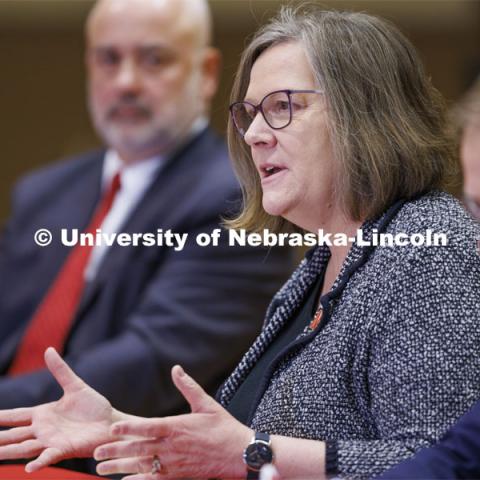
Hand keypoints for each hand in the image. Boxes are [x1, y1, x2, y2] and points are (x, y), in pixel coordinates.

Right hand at [0, 347, 116, 471]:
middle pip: (13, 435)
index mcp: (43, 414)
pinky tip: (28, 468)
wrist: (111, 423)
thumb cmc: (94, 407)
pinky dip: (39, 462)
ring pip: (24, 448)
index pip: (15, 416)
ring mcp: (52, 441)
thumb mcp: (75, 386)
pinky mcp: (64, 449)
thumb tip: (48, 349)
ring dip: (8, 452)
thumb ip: (60, 370)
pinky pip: (48, 457)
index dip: (0, 417)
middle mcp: (43, 430)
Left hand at [94, 365, 252, 478]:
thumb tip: (176, 369)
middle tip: (96, 452)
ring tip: (101, 469)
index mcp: (177, 427)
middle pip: (139, 449)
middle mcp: (172, 446)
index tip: (111, 429)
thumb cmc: (223, 427)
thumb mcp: (206, 403)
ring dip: (120, 467)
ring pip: (142, 466)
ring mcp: (174, 463)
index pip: (147, 427)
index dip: (128, 429)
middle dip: (116, 451)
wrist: (239, 454)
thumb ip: (188, 387)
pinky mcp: (178, 475)